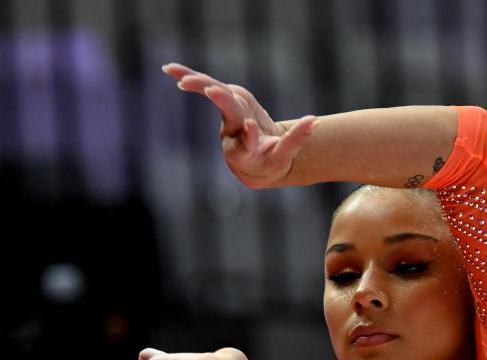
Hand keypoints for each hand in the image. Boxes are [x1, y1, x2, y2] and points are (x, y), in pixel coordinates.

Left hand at [162, 62, 316, 187]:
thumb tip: (315, 120)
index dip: (248, 135)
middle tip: (213, 90)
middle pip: (229, 115)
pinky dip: (191, 77)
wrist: (253, 163)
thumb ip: (298, 138)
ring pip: (214, 96)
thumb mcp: (285, 154)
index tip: (248, 126)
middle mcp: (233, 134)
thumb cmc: (272, 160)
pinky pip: (206, 86)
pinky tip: (171, 69)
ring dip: (199, 84)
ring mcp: (227, 117)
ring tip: (181, 78)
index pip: (247, 143)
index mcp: (247, 152)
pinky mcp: (225, 102)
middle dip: (223, 101)